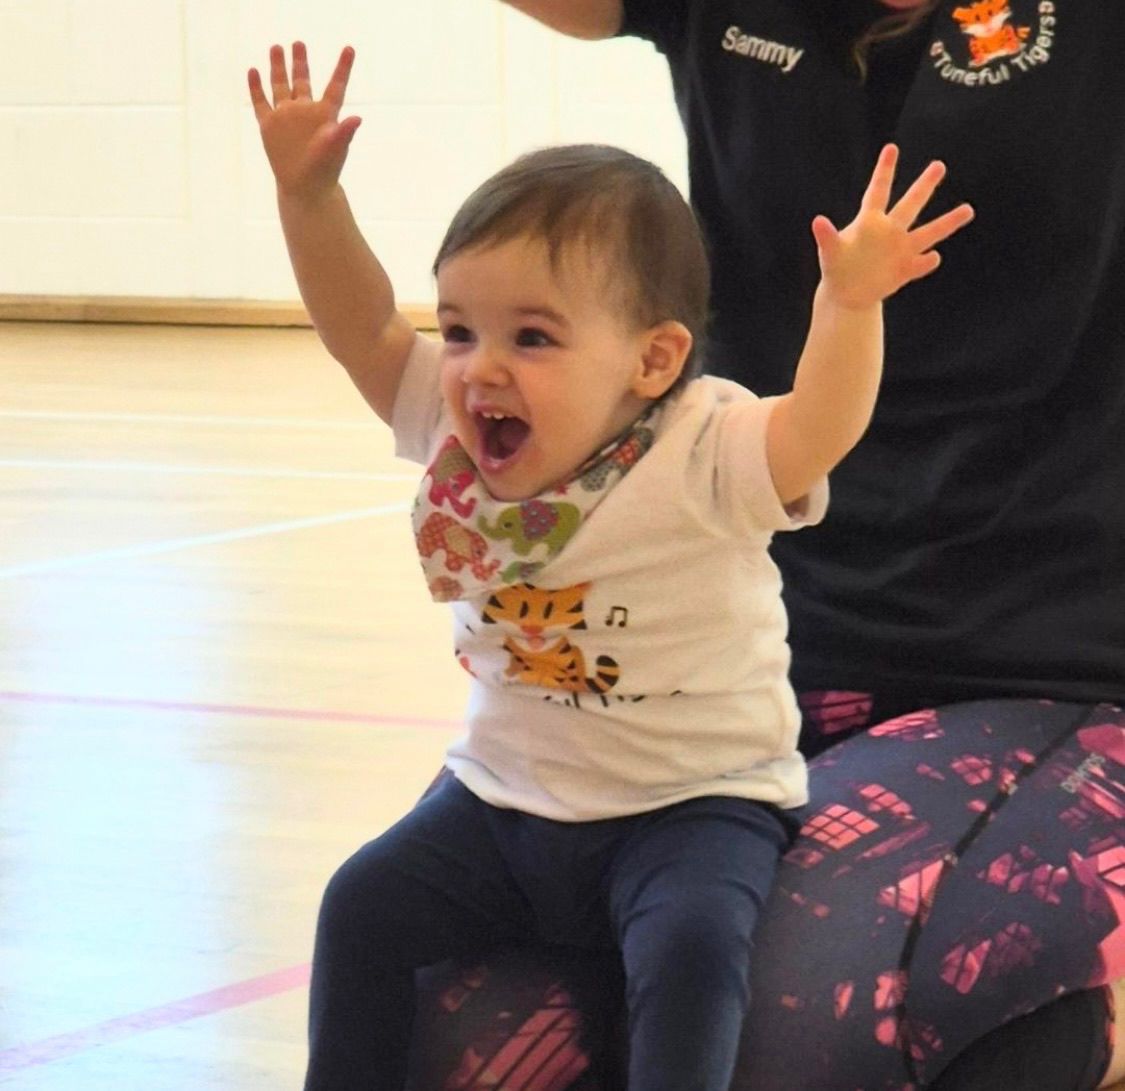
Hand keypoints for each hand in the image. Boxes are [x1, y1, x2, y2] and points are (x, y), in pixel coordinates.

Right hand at [248, 42, 360, 202]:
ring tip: (277, 47)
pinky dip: (255, 87)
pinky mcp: (268, 125)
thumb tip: (357, 118)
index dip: (342, 67)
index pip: (336, 86)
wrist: (304, 188)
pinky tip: (253, 71)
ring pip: (280, 85)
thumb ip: (344, 132)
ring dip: (278, 67)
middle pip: (303, 81)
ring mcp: (286, 117)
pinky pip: (260, 102)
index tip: (349, 49)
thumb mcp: (335, 150)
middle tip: (299, 43)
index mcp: (325, 114)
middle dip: (300, 62)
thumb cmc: (324, 170)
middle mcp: (305, 111)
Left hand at [812, 144, 973, 309]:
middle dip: (924, 186)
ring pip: (928, 233)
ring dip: (947, 222)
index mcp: (870, 221)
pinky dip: (927, 261)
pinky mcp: (905, 270)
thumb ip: (827, 237)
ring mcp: (900, 250)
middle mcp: (890, 231)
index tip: (891, 147)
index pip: (878, 191)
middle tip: (939, 165)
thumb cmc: (836, 266)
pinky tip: (934, 257)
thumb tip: (817, 221)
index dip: (884, 171)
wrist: (848, 293)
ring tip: (968, 209)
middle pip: (910, 204)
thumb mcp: (830, 252)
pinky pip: (920, 264)